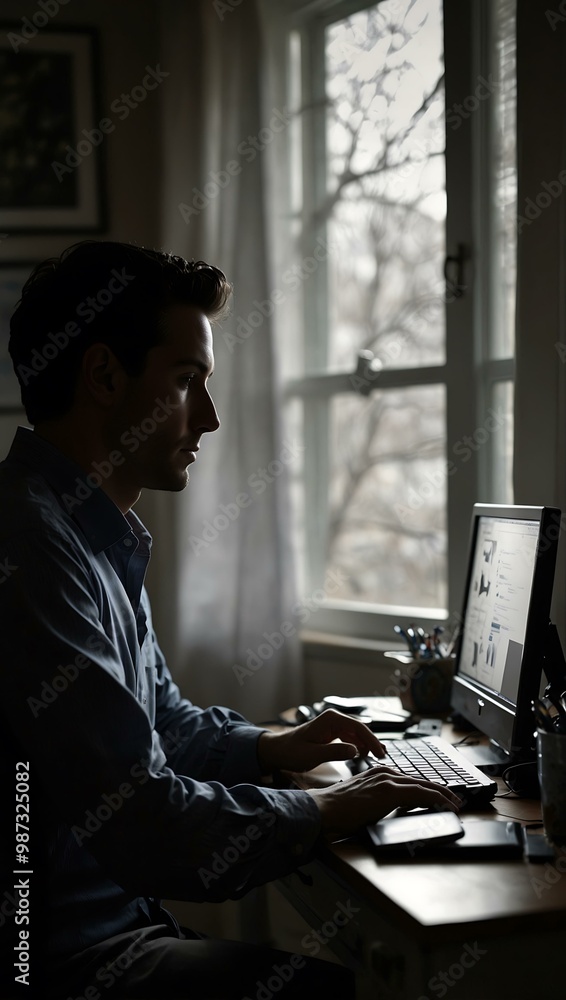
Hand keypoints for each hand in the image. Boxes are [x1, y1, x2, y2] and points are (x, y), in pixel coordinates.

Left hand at [257, 709, 385, 773]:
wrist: (278, 751)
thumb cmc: (291, 752)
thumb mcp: (312, 755)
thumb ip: (334, 752)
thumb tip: (355, 751)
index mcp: (330, 720)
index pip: (358, 728)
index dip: (372, 740)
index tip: (380, 753)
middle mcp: (333, 719)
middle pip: (360, 729)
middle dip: (372, 742)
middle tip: (383, 757)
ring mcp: (332, 725)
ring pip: (356, 733)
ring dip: (366, 744)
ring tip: (376, 757)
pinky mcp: (331, 733)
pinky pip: (349, 737)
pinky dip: (357, 745)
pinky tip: (362, 755)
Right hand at [307, 767, 462, 841]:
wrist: (324, 809)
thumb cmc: (337, 809)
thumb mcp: (363, 799)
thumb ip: (379, 798)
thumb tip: (394, 808)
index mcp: (378, 773)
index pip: (409, 780)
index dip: (427, 788)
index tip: (440, 796)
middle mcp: (384, 772)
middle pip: (419, 781)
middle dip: (439, 791)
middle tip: (455, 800)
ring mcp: (387, 780)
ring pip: (423, 785)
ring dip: (442, 795)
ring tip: (455, 803)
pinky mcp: (389, 791)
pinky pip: (421, 793)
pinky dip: (437, 799)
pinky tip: (446, 806)